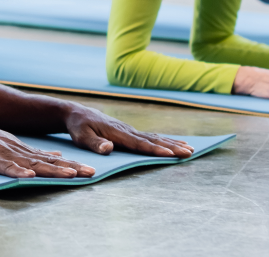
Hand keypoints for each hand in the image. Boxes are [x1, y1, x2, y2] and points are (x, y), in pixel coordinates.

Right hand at [0, 115, 96, 178]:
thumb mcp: (18, 146)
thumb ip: (38, 153)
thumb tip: (60, 157)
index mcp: (29, 152)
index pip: (56, 160)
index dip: (74, 165)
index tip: (91, 170)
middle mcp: (24, 153)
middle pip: (52, 162)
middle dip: (72, 168)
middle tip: (91, 173)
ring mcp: (9, 156)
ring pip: (35, 165)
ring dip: (53, 170)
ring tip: (71, 174)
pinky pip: (7, 168)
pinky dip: (19, 172)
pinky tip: (30, 176)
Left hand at [64, 104, 193, 158]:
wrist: (78, 113)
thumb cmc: (79, 127)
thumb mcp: (81, 136)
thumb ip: (94, 143)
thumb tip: (109, 148)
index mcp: (118, 133)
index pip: (139, 144)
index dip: (155, 150)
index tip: (170, 154)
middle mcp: (128, 130)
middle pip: (154, 140)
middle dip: (172, 147)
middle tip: (190, 152)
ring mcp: (131, 131)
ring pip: (156, 138)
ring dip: (173, 144)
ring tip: (190, 149)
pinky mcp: (131, 132)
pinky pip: (152, 137)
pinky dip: (166, 141)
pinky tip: (175, 144)